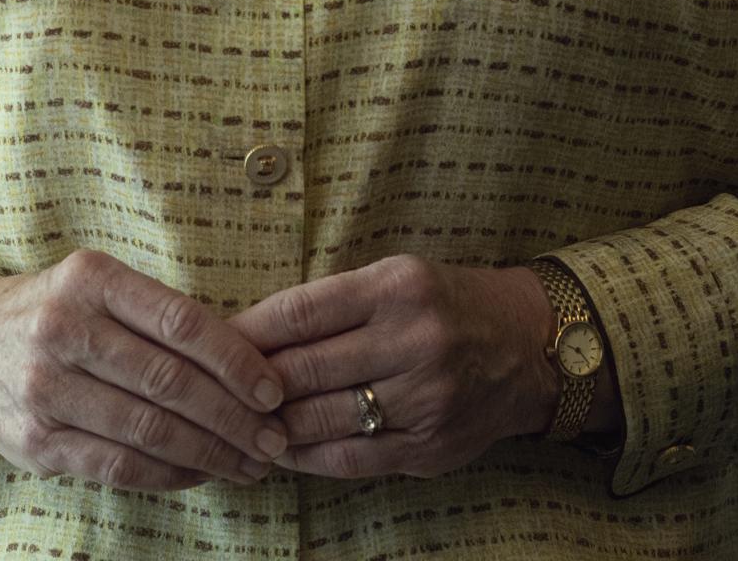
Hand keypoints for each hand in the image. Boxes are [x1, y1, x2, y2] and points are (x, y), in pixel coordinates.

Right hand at [0, 249, 292, 491]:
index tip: (273, 390)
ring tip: (249, 464)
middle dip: (234, 417)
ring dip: (211, 454)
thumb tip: (248, 362)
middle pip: (169, 382)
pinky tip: (200, 474)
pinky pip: (118, 465)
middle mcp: (62, 329)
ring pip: (148, 430)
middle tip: (274, 439)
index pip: (181, 322)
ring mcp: (43, 389)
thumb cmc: (52, 312)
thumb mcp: (95, 286)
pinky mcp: (35, 441)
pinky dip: (169, 475)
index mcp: (89, 279)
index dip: (236, 361)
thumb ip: (157, 315)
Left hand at [228, 257, 559, 479]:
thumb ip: (331, 305)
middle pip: (304, 369)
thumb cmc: (443, 305)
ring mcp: (425, 398)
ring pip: (321, 419)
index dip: (246, 332)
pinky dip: (305, 457)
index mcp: (397, 288)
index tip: (211, 342)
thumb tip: (249, 334)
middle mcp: (413, 340)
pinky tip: (280, 450)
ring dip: (270, 425)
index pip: (299, 312)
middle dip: (250, 383)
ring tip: (239, 421)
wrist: (526, 347)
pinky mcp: (429, 446)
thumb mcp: (394, 279)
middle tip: (212, 389)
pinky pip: (349, 458)